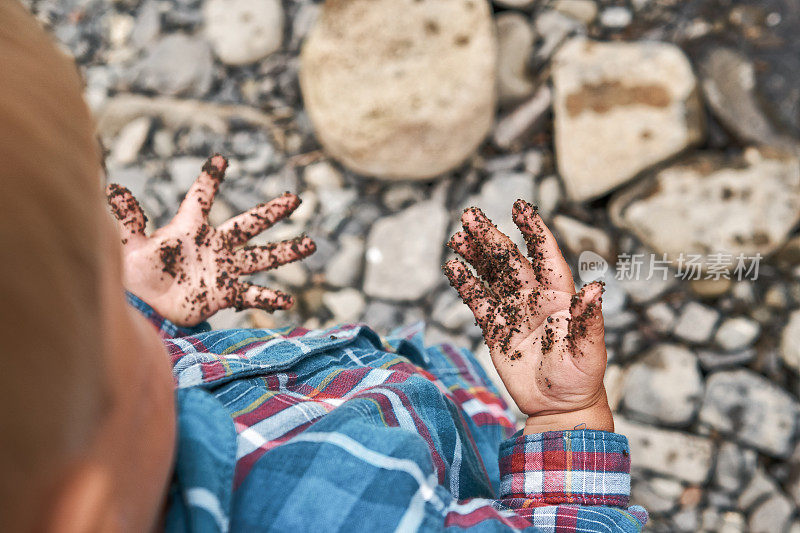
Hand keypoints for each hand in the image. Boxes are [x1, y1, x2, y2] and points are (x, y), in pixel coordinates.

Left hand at [106, 154, 314, 326]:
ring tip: (311, 244)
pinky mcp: (226, 293)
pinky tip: (287, 301)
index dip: (211, 179)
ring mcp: (223, 269)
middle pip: (249, 224)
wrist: (144, 308)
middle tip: (295, 199)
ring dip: (286, 251)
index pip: (202, 198)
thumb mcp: (132, 246)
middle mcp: (214, 246)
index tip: (220, 159)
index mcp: (191, 228)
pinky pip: (252, 294)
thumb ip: (129, 219)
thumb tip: (111, 188)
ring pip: (261, 257)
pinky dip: (269, 298)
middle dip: (272, 212)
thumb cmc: (136, 276)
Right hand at [443, 201, 611, 432]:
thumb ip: (589, 321)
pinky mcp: (496, 329)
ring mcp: (514, 312)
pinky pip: (478, 302)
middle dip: (491, 237)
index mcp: (560, 296)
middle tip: (470, 215)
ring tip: (457, 236)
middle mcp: (535, 298)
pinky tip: (453, 268)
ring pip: (491, 275)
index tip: (519, 206)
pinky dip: (466, 284)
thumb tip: (595, 289)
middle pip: (509, 260)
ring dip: (475, 255)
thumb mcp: (589, 352)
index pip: (545, 254)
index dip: (533, 230)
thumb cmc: (581, 378)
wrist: (559, 408)